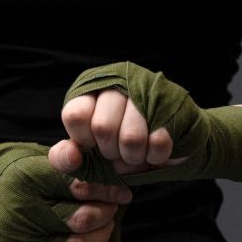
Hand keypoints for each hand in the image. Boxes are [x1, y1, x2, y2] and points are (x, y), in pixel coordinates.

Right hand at [0, 142, 130, 241]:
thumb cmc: (16, 176)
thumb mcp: (36, 157)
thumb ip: (69, 159)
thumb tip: (105, 160)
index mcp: (25, 178)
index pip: (78, 185)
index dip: (107, 188)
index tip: (122, 191)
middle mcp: (19, 212)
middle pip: (81, 218)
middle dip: (106, 212)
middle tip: (113, 207)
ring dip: (100, 235)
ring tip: (104, 224)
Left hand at [50, 61, 241, 186]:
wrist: (172, 144)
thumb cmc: (121, 147)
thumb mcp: (89, 152)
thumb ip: (67, 156)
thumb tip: (71, 157)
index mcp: (91, 90)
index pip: (75, 115)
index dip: (84, 140)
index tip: (94, 145)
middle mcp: (118, 83)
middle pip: (102, 128)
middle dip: (112, 153)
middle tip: (120, 153)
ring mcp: (147, 89)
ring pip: (131, 138)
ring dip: (135, 158)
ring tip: (139, 154)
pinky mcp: (173, 103)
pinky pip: (158, 141)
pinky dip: (156, 157)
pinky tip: (157, 151)